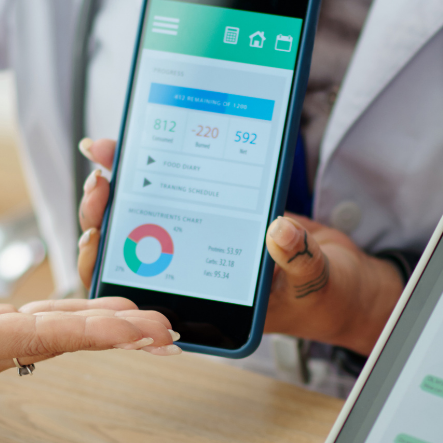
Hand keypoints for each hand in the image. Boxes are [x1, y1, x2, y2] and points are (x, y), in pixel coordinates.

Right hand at [0, 244, 177, 387]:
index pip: (39, 336)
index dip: (91, 333)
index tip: (136, 332)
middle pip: (61, 342)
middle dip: (118, 337)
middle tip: (170, 333)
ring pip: (59, 335)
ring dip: (108, 330)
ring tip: (157, 328)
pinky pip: (46, 327)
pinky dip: (82, 320)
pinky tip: (115, 316)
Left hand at [74, 138, 403, 355]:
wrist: (345, 280)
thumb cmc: (325, 294)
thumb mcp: (316, 279)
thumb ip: (298, 258)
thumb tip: (280, 232)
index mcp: (203, 301)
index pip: (138, 288)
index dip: (107, 262)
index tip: (97, 229)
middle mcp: (194, 273)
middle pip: (129, 246)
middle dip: (106, 212)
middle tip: (101, 176)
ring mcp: (202, 242)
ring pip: (145, 215)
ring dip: (124, 183)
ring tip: (108, 150)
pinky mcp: (217, 213)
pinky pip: (178, 190)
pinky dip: (159, 166)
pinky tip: (141, 141)